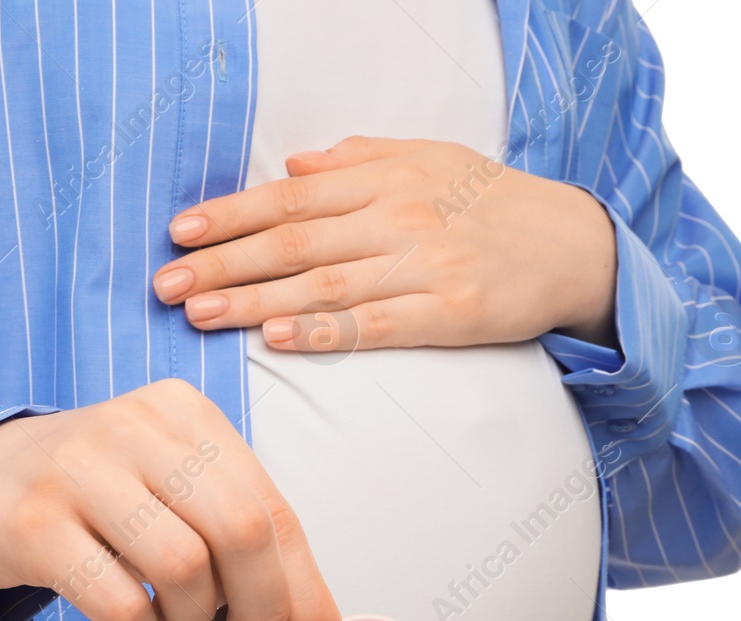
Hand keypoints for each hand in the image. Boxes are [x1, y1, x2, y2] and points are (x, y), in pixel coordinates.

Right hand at [0, 378, 345, 620]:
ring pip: (183, 566)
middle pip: (240, 530)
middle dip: (259, 607)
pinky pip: (117, 602)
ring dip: (189, 618)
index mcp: (186, 413)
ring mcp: (80, 470)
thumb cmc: (97, 497)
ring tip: (170, 618)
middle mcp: (136, 427)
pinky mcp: (33, 523)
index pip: (273, 509)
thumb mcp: (175, 496)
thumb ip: (245, 549)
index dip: (306, 591)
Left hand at [152, 135, 617, 350]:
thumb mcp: (427, 160)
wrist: (576, 244)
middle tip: (164, 284)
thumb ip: (358, 160)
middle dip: (223, 262)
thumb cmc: (487, 203)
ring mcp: (424, 266)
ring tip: (198, 313)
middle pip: (294, 241)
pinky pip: (375, 326)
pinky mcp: (450, 315)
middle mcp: (398, 217)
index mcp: (385, 178)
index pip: (290, 196)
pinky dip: (322, 333)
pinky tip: (275, 339)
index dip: (230, 213)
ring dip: (253, 300)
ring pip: (322, 285)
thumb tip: (292, 165)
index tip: (179, 232)